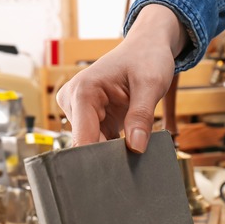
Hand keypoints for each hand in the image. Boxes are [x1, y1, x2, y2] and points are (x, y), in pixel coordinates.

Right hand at [55, 4, 186, 152]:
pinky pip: (98, 140)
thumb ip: (142, 116)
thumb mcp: (151, 84)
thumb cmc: (147, 57)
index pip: (83, 138)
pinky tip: (128, 146)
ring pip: (91, 145)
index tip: (115, 178)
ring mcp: (78, 109)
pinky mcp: (88, 116)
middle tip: (132, 166)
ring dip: (112, 152)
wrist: (146, 45)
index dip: (98, 160)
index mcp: (83, 90)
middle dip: (107, 157)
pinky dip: (113, 147)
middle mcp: (73, 99)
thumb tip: (136, 148)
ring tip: (133, 152)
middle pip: (85, 144)